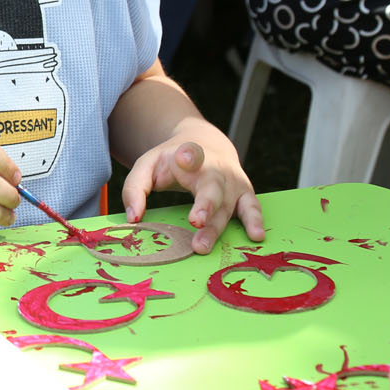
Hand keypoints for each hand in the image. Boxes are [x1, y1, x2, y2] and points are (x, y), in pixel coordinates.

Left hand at [118, 119, 263, 253]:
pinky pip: (252, 208)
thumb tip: (133, 219)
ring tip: (203, 244)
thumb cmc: (173, 161)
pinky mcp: (244, 194)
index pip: (191, 153)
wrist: (206, 145)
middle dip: (205, 204)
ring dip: (217, 226)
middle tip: (195, 222)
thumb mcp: (148, 165)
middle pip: (212, 187)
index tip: (185, 158)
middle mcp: (215, 168)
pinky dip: (255, 221)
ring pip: (227, 205)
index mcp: (190, 155)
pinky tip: (256, 236)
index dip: (190, 156)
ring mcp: (232, 182)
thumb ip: (135, 188)